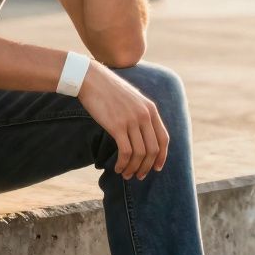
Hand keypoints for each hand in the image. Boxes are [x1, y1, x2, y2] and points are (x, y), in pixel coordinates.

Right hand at [77, 62, 169, 179]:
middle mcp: (144, 115)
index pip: (164, 138)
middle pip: (153, 149)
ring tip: (126, 175)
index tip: (157, 168)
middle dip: (147, 167)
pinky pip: (125, 152)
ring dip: (134, 168)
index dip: (162, 156)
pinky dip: (123, 164)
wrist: (90, 78)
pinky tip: (117, 168)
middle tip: (139, 176)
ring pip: (140, 153)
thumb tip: (141, 132)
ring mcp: (131, 120)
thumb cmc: (107, 89)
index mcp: (150, 109)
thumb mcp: (131, 99)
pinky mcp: (117, 126)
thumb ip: (140, 113)